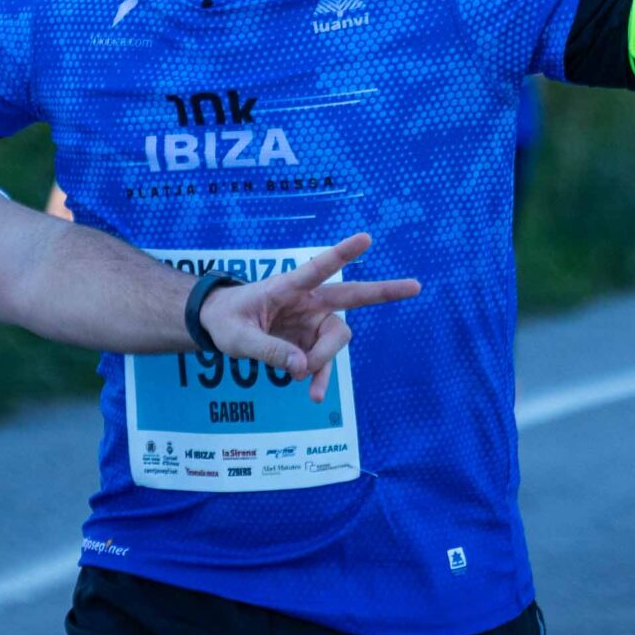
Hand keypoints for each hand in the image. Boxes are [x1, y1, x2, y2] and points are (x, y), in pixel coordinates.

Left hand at [197, 232, 420, 401]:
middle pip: (352, 296)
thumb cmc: (226, 321)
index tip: (366, 239)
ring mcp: (313, 322)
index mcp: (287, 287)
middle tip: (416, 286)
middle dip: (384, 292)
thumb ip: (268, 350)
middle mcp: (308, 301)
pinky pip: (324, 362)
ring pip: (337, 339)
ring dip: (323, 360)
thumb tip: (301, 367)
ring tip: (297, 379)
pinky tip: (314, 396)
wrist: (218, 326)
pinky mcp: (310, 343)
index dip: (342, 254)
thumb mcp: (237, 338)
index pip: (318, 268)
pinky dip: (320, 378)